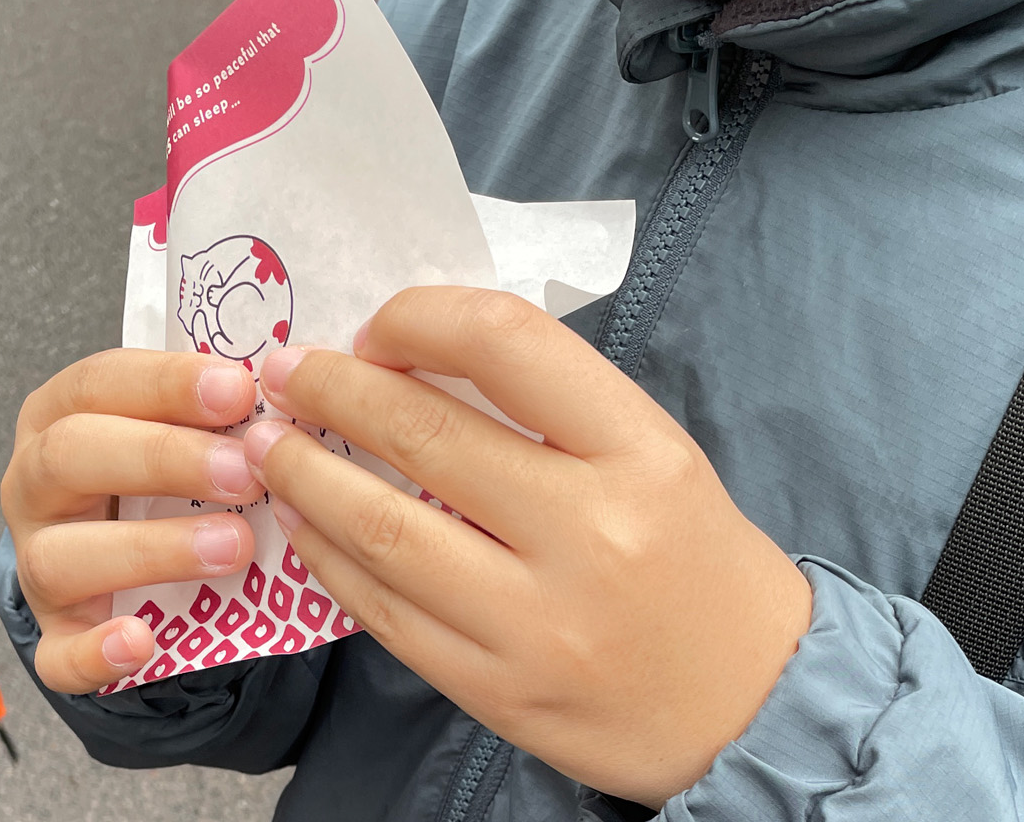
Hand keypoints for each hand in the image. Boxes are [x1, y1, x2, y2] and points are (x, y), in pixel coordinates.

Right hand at [1, 349, 261, 693]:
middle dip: (162, 458)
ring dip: (151, 549)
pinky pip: (58, 655)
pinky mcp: (55, 635)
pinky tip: (143, 641)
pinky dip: (97, 654)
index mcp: (59, 414)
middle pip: (70, 455)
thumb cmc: (161, 473)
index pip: (98, 382)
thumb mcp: (177, 427)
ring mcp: (36, 562)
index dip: (166, 383)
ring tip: (235, 547)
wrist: (124, 560)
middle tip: (246, 474)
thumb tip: (292, 393)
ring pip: (61, 556)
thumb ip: (213, 411)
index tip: (240, 391)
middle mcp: (34, 484)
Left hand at [243, 287, 812, 807]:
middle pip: (426, 435)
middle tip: (288, 374)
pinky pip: (385, 614)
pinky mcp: (498, 692)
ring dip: (308, 475)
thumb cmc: (693, 558)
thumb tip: (410, 359)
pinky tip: (304, 524)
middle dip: (333, 392)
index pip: (506, 344)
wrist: (753, 705)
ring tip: (269, 445)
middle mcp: (591, 534)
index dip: (419, 319)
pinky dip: (330, 558)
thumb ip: (548, 408)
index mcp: (639, 452)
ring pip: (385, 529)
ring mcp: (539, 624)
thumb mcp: (651, 455)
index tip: (375, 329)